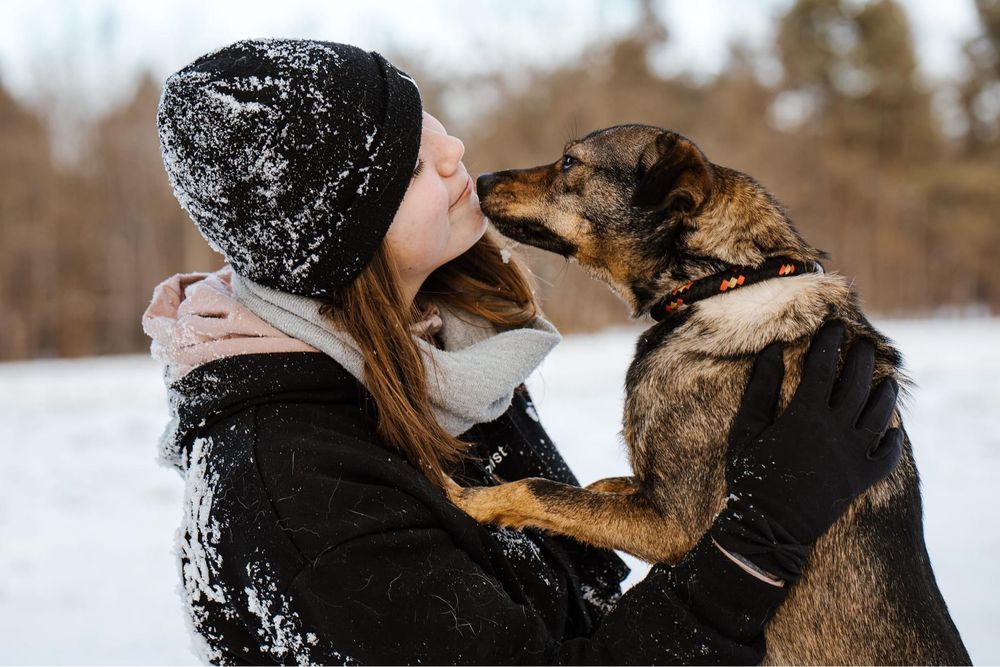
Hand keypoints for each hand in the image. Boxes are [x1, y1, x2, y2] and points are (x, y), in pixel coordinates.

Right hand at [711, 320, 902, 580]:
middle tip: (864, 344)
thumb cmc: (749, 477)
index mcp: (805, 415)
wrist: (769, 529)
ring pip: (879, 415)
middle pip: (857, 384)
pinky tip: (893, 429)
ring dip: (885, 394)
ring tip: (887, 379)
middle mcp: (836, 430)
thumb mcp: (746, 429)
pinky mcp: (861, 479)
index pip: (822, 367)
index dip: (828, 344)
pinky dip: (893, 440)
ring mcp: (853, 456)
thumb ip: (760, 388)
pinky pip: (887, 455)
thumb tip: (771, 350)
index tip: (832, 327)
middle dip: (862, 359)